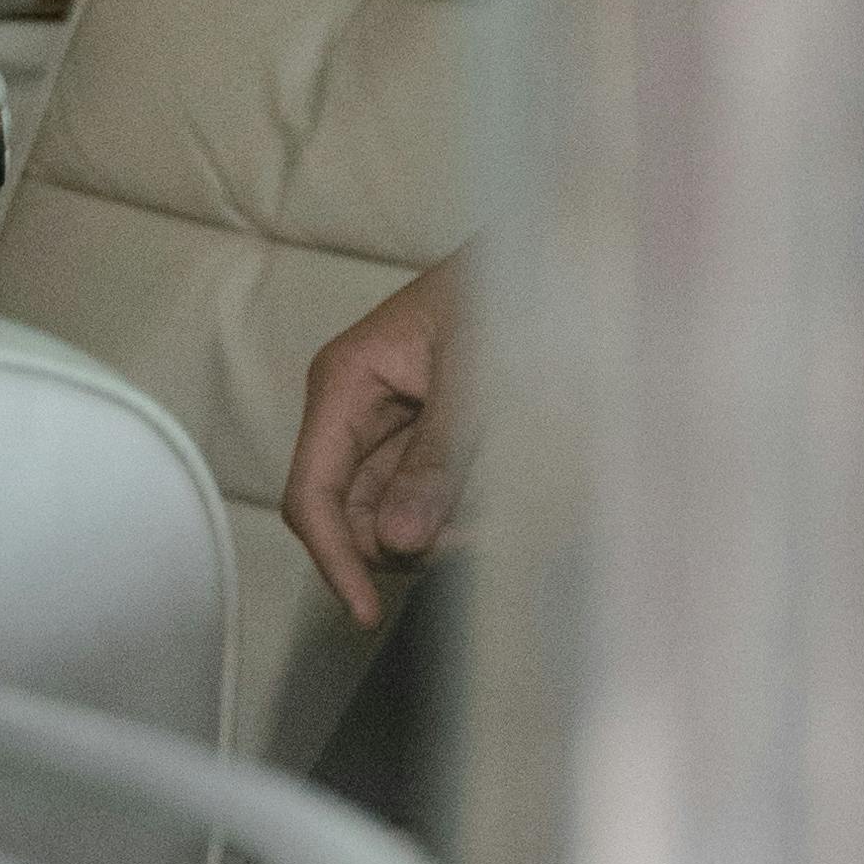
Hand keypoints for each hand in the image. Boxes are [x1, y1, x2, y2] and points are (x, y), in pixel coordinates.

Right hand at [284, 251, 472, 631]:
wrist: (550, 251)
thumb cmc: (507, 290)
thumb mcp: (476, 373)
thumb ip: (438, 457)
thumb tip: (400, 542)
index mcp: (345, 382)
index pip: (313, 495)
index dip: (334, 560)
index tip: (366, 612)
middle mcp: (355, 408)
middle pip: (352, 517)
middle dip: (401, 545)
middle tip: (475, 543)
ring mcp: (390, 423)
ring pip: (392, 513)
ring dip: (436, 531)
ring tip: (498, 509)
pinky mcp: (428, 433)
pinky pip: (427, 494)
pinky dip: (457, 510)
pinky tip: (499, 496)